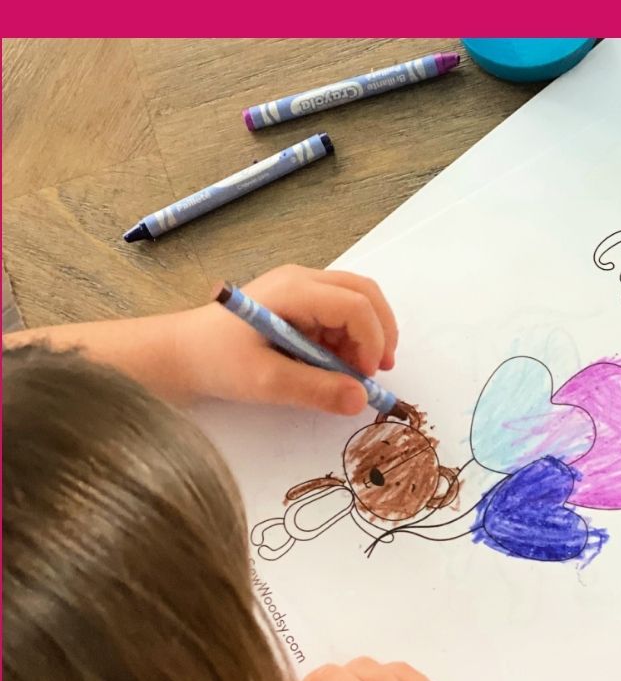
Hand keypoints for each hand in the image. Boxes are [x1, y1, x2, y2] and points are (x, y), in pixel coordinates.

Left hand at [179, 264, 398, 414]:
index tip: (366, 377)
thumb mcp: (265, 382)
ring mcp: (301, 289)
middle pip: (364, 293)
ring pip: (356, 302)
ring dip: (365, 338)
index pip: (356, 304)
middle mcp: (302, 280)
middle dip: (380, 332)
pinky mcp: (299, 304)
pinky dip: (349, 340)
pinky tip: (335, 366)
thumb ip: (315, 390)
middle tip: (379, 371)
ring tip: (353, 373)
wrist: (181, 353)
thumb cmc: (216, 361)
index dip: (371, 341)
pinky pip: (339, 315)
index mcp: (294, 290)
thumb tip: (360, 400)